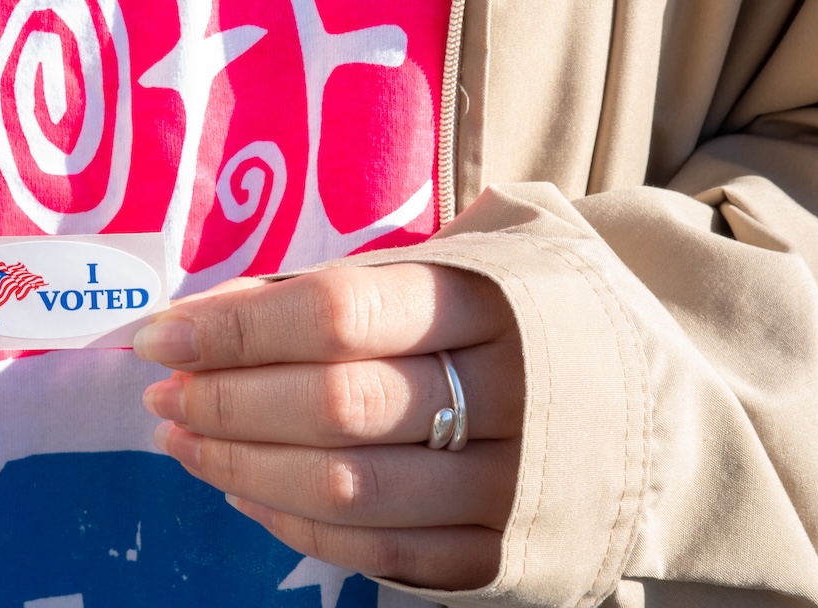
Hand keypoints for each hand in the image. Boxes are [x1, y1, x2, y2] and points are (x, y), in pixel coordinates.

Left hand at [134, 264, 522, 590]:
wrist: (654, 396)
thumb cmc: (521, 310)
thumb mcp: (454, 261)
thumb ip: (339, 281)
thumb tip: (209, 314)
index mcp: (490, 296)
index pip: (339, 312)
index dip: (238, 328)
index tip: (162, 337)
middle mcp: (510, 391)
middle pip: (335, 406)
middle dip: (228, 403)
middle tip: (162, 395)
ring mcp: (515, 484)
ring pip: (350, 491)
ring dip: (243, 469)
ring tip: (183, 443)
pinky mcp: (509, 555)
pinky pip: (382, 557)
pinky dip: (297, 529)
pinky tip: (244, 495)